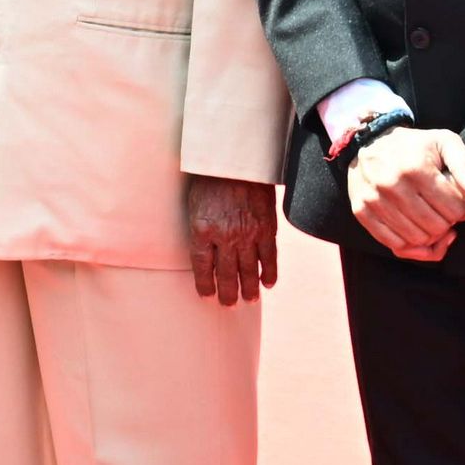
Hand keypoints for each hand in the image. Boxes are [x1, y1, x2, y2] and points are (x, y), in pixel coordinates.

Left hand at [184, 176, 279, 303]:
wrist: (237, 159)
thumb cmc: (211, 178)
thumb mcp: (195, 203)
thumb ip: (200, 229)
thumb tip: (206, 252)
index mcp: (202, 230)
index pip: (202, 267)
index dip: (205, 285)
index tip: (207, 295)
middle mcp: (225, 237)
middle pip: (226, 274)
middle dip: (227, 294)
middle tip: (228, 305)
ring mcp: (248, 234)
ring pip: (248, 271)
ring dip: (249, 289)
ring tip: (248, 300)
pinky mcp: (267, 229)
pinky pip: (269, 258)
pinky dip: (269, 273)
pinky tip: (268, 284)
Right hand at [344, 124, 464, 263]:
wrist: (371, 141)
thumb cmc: (415, 145)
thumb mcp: (445, 143)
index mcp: (416, 167)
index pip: (455, 209)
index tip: (461, 203)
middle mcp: (392, 184)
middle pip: (436, 227)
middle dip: (448, 223)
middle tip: (446, 212)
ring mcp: (374, 200)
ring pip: (417, 238)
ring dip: (431, 235)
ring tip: (433, 220)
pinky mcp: (362, 211)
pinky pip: (394, 243)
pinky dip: (410, 243)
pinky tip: (417, 229)